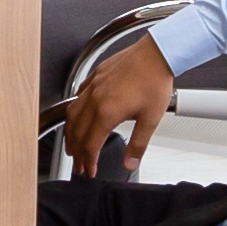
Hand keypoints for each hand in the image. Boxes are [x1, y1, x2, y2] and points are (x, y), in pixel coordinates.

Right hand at [61, 34, 176, 177]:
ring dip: (70, 134)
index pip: (90, 144)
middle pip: (77, 133)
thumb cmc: (154, 81)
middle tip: (78, 165)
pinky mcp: (94, 77)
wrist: (156, 54)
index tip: (89, 171)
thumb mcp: (151, 119)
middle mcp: (94, 100)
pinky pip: (77, 97)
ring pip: (72, 115)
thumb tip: (130, 163)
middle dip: (76, 153)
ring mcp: (92, 88)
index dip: (88, 161)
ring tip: (72, 145)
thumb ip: (138, 144)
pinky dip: (74, 112)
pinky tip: (78, 114)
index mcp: (106, 113)